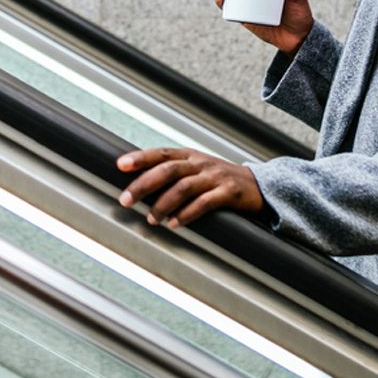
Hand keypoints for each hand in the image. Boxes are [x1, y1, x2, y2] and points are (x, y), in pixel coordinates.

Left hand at [116, 148, 263, 227]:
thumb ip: (173, 173)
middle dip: (144, 184)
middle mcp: (200, 163)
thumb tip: (139, 184)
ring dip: (163, 204)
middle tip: (126, 200)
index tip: (120, 165)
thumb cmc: (219, 179)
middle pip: (168, 170)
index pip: (161, 153)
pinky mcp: (228, 193)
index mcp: (190, 156)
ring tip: (151, 219)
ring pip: (184, 187)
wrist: (257, 186)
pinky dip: (187, 214)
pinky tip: (175, 224)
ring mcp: (215, 177)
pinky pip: (204, 202)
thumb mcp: (196, 169)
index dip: (141, 158)